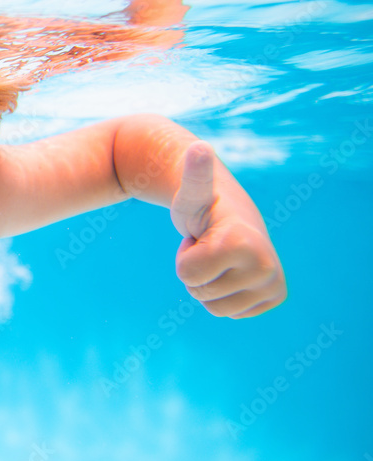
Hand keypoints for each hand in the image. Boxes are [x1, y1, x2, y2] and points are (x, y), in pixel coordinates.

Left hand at [170, 142, 285, 317]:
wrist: (230, 216)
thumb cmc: (203, 204)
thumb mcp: (192, 190)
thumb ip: (194, 171)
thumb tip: (198, 147)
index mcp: (243, 245)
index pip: (186, 275)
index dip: (184, 257)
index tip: (201, 238)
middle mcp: (267, 268)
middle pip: (200, 295)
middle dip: (196, 272)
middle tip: (210, 247)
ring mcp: (274, 285)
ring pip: (214, 309)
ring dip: (208, 285)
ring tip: (219, 259)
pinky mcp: (274, 297)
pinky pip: (230, 313)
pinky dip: (223, 296)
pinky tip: (231, 272)